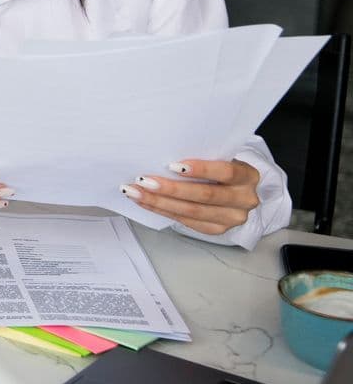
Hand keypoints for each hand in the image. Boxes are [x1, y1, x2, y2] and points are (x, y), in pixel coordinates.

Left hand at [121, 158, 260, 235]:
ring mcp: (232, 218)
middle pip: (205, 195)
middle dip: (171, 189)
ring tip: (135, 192)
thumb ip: (201, 156)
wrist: (233, 189)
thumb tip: (161, 154)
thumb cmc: (219, 167)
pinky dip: (161, 210)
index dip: (200, 169)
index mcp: (248, 176)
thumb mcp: (218, 157)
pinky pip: (185, 221)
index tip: (172, 165)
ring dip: (159, 202)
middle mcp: (245, 199)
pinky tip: (144, 202)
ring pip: (192, 211)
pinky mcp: (217, 229)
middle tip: (144, 181)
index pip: (226, 172)